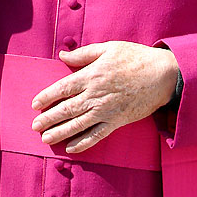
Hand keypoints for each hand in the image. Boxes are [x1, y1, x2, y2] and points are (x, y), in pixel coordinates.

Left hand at [31, 41, 178, 153]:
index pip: (63, 88)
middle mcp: (95, 95)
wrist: (161, 75)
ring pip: (78, 125)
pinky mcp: (117, 121)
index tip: (35, 104)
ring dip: (60, 133)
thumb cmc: (134, 58)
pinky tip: (71, 148)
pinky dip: (83, 143)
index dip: (47, 97)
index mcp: (91, 75)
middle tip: (35, 126)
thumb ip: (83, 54)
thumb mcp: (108, 48)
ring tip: (46, 139)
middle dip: (49, 118)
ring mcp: (106, 110)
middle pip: (67, 109)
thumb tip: (62, 56)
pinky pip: (97, 135)